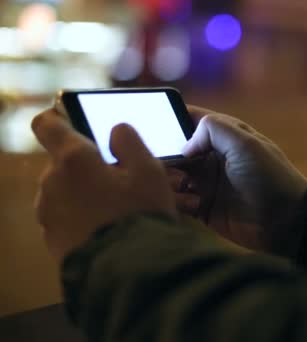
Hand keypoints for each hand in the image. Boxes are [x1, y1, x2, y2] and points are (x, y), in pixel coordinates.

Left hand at [31, 109, 176, 260]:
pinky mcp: (51, 240)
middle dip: (85, 166)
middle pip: (62, 162)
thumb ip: (130, 142)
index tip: (74, 122)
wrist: (128, 273)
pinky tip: (106, 229)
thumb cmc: (140, 214)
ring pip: (63, 191)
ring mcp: (48, 214)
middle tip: (117, 180)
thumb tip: (116, 129)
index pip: (47, 124)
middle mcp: (51, 182)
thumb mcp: (149, 172)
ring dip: (82, 193)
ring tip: (114, 210)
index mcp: (73, 158)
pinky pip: (64, 219)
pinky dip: (80, 218)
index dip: (58, 118)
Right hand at [168, 106, 306, 257]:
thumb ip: (213, 129)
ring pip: (171, 176)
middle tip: (164, 165)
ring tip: (184, 187)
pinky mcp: (203, 209)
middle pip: (173, 150)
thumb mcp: (245, 143)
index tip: (148, 125)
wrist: (287, 221)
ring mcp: (206, 184)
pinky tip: (193, 205)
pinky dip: (177, 202)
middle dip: (164, 156)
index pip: (189, 120)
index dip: (168, 120)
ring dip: (170, 181)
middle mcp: (211, 158)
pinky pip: (178, 201)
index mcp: (223, 137)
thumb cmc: (270, 177)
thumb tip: (184, 144)